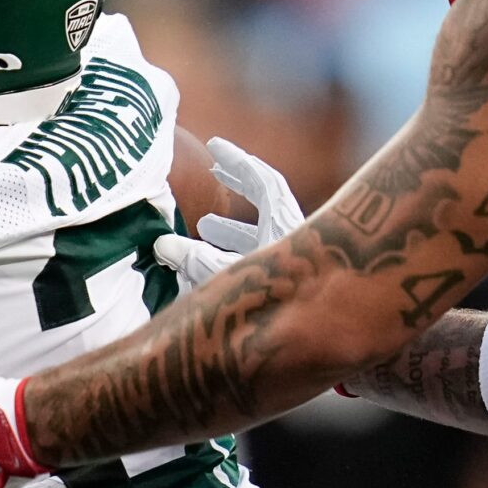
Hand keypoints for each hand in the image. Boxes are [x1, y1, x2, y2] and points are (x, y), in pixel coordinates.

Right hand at [154, 138, 305, 291]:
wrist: (324, 341)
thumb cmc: (278, 305)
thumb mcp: (225, 277)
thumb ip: (191, 259)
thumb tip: (163, 244)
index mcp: (287, 224)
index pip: (263, 180)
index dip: (237, 161)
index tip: (215, 147)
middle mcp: (298, 239)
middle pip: (267, 203)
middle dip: (237, 189)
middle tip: (214, 176)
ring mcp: (298, 263)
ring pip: (264, 234)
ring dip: (233, 228)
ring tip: (204, 228)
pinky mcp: (295, 287)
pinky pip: (264, 260)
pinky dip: (237, 256)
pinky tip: (215, 270)